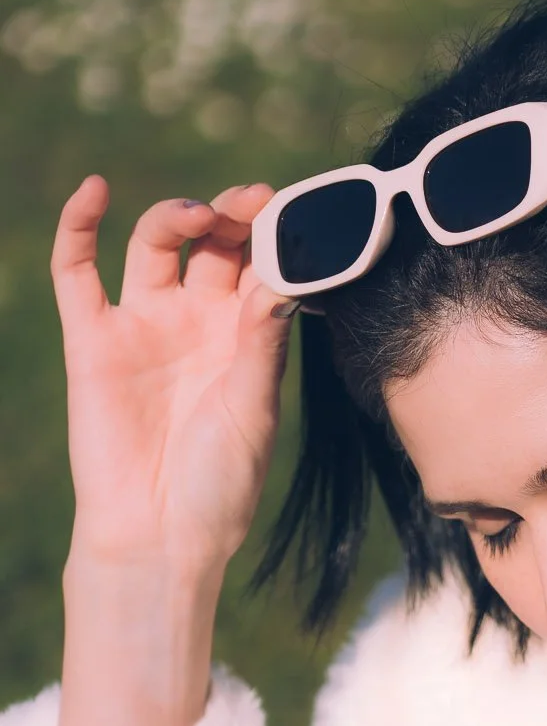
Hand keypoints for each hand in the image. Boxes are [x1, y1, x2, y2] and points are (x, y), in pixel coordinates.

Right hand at [51, 177, 293, 576]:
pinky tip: (93, 190)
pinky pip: (76, 273)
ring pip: (155, 245)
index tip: (290, 209)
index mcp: (244, 337)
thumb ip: (263, 344)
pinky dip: (79, 226)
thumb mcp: (254, 411)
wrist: (159, 535)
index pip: (259, 265)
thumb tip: (279, 279)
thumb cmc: (220, 483)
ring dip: (175, 216)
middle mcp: (195, 322)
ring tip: (199, 214)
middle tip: (252, 201)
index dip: (272, 233)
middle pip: (211, 244)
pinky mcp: (92, 340)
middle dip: (231, 215)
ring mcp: (143, 326)